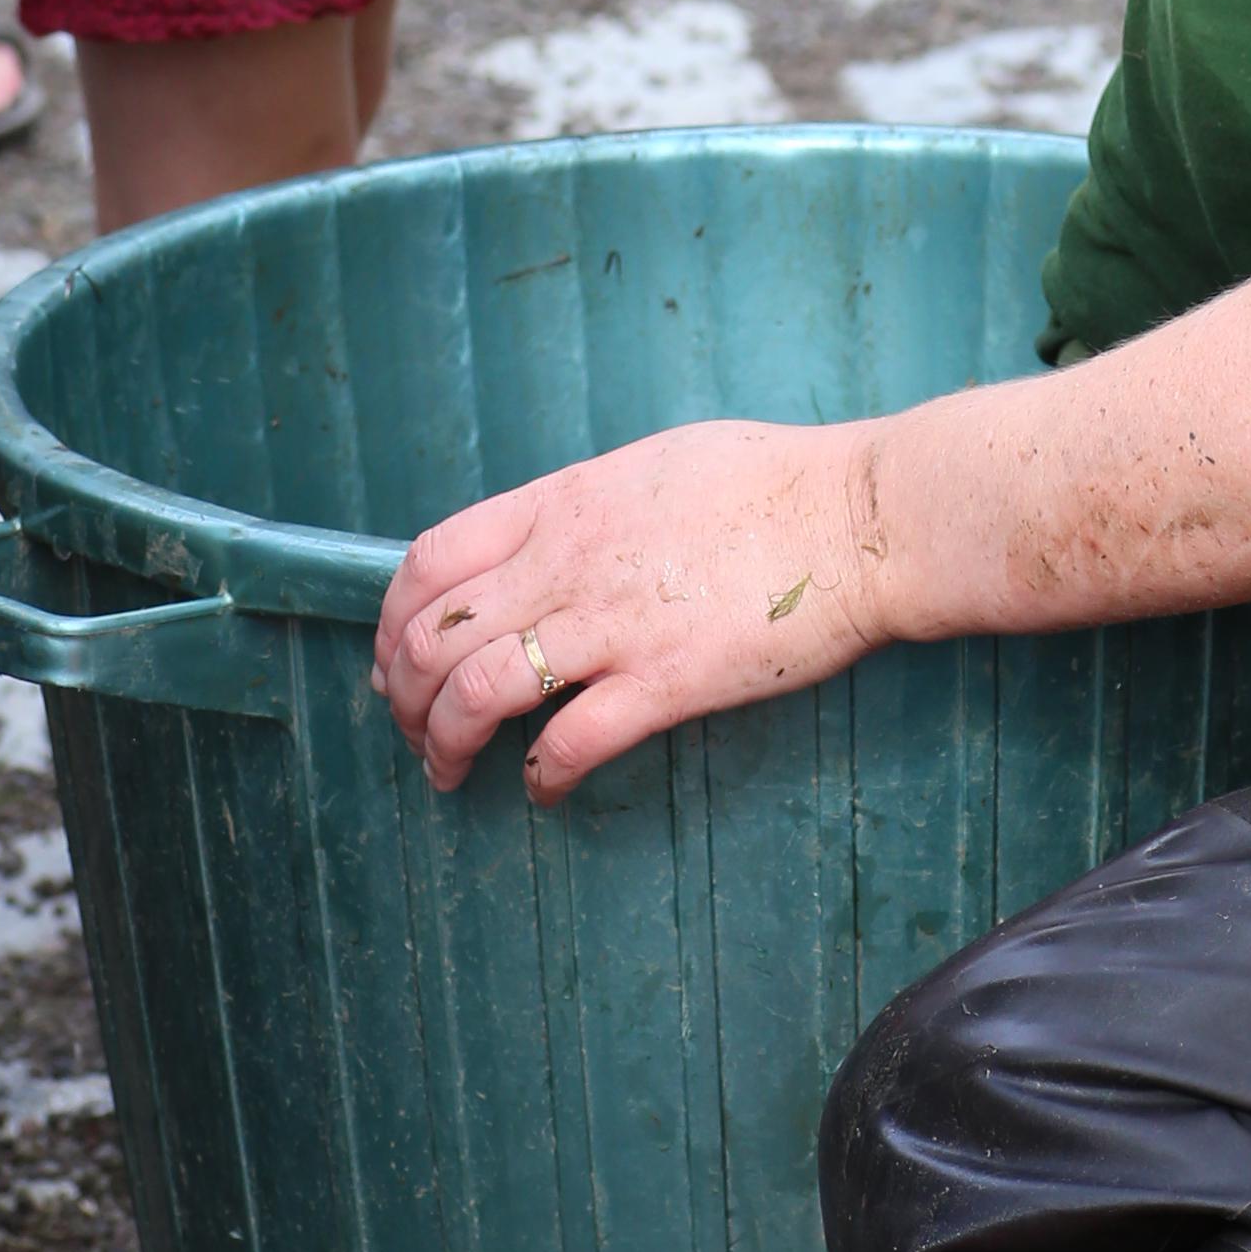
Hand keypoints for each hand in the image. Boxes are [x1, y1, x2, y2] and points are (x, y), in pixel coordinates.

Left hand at [374, 417, 903, 802]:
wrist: (856, 518)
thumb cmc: (770, 481)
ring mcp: (610, 625)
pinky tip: (543, 787)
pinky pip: (568, 741)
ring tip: (447, 772)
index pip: (430, 561)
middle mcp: (565, 562)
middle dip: (403, 695)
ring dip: (445, 743)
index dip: (394, 619)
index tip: (395, 655)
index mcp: (559, 503)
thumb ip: (584, 507)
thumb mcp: (649, 464)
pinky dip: (540, 775)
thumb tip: (545, 538)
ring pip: (477, 693)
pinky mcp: (663, 683)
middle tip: (413, 728)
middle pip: (434, 635)